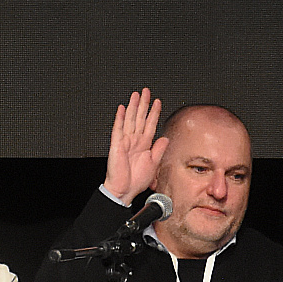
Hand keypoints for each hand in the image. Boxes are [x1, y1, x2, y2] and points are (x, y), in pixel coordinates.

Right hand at [106, 88, 170, 205]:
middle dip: (143, 104)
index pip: (150, 124)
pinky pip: (118, 129)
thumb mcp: (154, 164)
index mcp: (144, 144)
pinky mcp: (116, 145)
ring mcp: (125, 141)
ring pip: (129, 119)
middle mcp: (135, 141)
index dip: (154, 113)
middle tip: (146, 91)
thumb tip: (165, 138)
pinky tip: (121, 108)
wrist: (125, 190)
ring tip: (136, 95)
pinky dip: (119, 118)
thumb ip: (159, 150)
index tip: (158, 102)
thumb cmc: (137, 180)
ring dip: (132, 107)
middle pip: (139, 118)